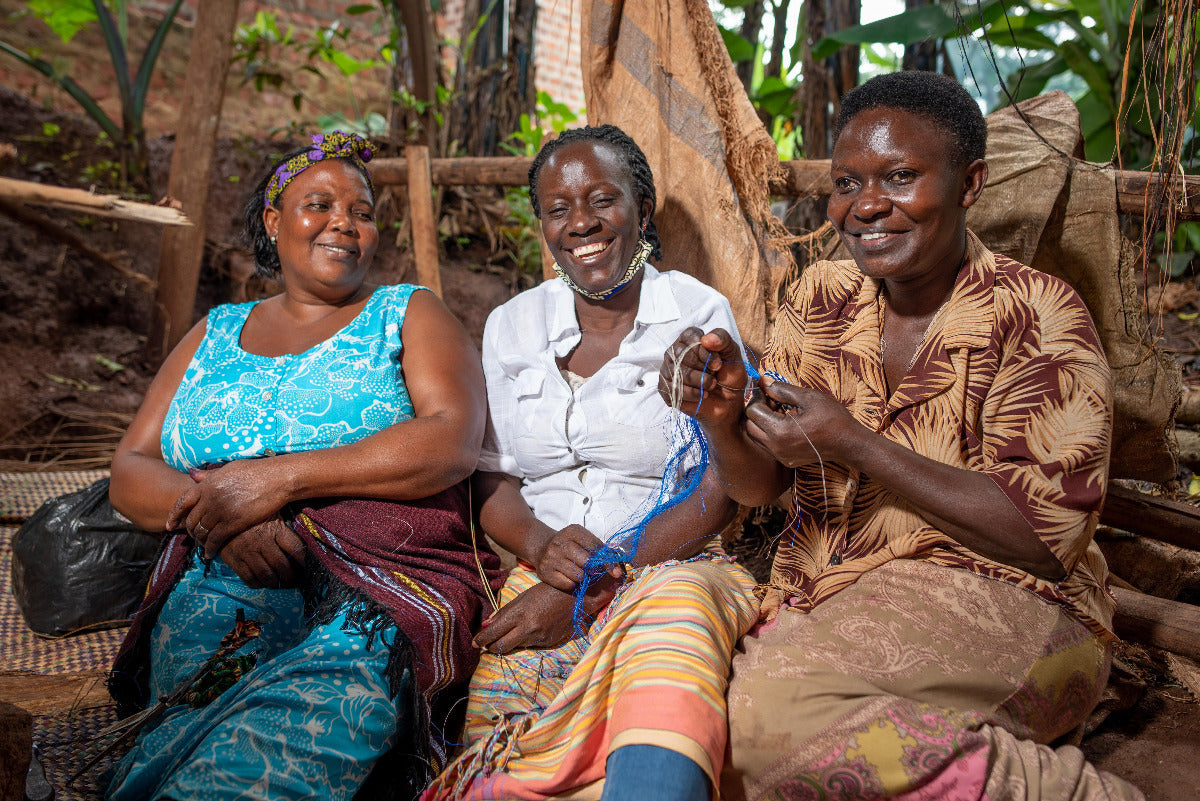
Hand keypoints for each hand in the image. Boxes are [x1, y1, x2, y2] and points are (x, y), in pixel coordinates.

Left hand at [166, 459, 292, 556]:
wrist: (276, 478)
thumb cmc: (256, 471)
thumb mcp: (228, 469)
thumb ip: (209, 475)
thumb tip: (192, 475)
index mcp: (207, 484)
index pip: (182, 502)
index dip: (174, 515)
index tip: (171, 525)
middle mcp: (210, 498)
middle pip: (191, 520)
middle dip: (190, 531)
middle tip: (193, 537)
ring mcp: (221, 511)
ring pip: (202, 532)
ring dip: (200, 541)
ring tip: (203, 545)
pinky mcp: (233, 523)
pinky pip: (215, 540)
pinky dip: (210, 548)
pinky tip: (211, 553)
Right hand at [217, 517, 306, 588]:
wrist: (222, 515)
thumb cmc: (252, 516)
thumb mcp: (271, 514)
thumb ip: (283, 529)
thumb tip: (299, 546)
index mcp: (274, 529)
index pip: (295, 548)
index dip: (303, 560)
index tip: (305, 566)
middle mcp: (262, 542)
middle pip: (282, 565)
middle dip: (290, 576)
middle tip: (293, 580)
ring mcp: (247, 552)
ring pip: (266, 575)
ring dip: (275, 583)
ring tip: (279, 584)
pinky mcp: (234, 560)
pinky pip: (248, 578)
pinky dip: (257, 584)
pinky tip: (262, 583)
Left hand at [472, 578, 616, 652]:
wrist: (577, 595)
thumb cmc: (546, 591)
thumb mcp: (522, 597)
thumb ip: (503, 613)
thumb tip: (485, 626)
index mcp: (519, 613)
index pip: (493, 634)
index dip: (481, 640)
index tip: (475, 642)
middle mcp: (527, 628)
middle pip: (501, 647)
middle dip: (491, 647)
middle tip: (487, 644)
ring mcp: (539, 637)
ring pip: (515, 647)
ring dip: (509, 643)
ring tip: (509, 634)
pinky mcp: (548, 643)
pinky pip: (530, 646)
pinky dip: (525, 640)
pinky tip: (530, 630)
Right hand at [531, 525, 620, 591]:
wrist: (542, 547)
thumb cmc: (571, 545)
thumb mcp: (584, 540)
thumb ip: (601, 551)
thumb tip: (618, 570)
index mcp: (572, 531)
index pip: (596, 547)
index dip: (608, 562)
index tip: (617, 573)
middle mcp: (559, 542)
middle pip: (587, 563)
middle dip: (593, 569)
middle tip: (591, 569)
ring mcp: (550, 557)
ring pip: (579, 575)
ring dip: (583, 577)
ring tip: (578, 571)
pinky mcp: (544, 572)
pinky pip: (568, 584)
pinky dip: (572, 583)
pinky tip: (567, 576)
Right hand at [659, 327, 746, 426]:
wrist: (728, 402)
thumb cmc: (728, 375)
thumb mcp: (732, 354)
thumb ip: (723, 339)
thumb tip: (706, 339)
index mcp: (690, 339)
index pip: (689, 336)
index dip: (703, 350)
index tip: (717, 363)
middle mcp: (675, 352)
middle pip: (682, 354)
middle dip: (703, 367)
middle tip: (714, 376)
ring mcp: (669, 370)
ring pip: (677, 372)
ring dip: (700, 381)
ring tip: (711, 385)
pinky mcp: (666, 388)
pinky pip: (673, 389)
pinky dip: (692, 393)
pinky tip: (702, 395)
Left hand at [744, 379, 862, 467]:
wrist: (849, 443)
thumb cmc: (832, 418)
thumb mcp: (808, 397)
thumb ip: (781, 389)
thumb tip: (763, 381)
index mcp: (780, 431)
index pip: (752, 411)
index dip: (758, 398)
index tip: (768, 390)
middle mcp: (776, 447)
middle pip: (749, 426)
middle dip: (756, 411)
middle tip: (772, 401)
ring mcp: (780, 456)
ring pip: (756, 437)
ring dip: (762, 422)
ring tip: (780, 411)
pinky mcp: (786, 460)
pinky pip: (768, 445)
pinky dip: (771, 433)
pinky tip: (787, 424)